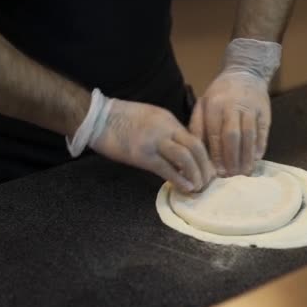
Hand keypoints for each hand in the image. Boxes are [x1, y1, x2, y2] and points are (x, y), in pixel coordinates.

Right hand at [90, 99, 215, 192]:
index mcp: (169, 120)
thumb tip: (180, 151)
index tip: (208, 169)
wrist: (97, 118)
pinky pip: (167, 169)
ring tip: (198, 187)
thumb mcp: (151, 119)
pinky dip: (180, 180)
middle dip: (205, 167)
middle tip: (208, 181)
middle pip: (195, 148)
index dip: (205, 156)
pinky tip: (186, 188)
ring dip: (195, 174)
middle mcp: (166, 129)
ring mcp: (155, 142)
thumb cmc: (121, 120)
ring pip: (185, 158)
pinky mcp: (143, 155)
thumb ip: (167, 133)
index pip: (194, 138)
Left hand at [189, 71, 270, 176]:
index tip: (217, 172)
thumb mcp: (203, 104)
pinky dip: (260, 146)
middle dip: (232, 158)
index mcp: (214, 105)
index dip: (216, 155)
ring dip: (247, 156)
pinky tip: (256, 159)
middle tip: (232, 175)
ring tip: (245, 172)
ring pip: (249, 136)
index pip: (214, 134)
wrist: (245, 73)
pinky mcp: (265, 111)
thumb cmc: (220, 94)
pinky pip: (262, 132)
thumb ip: (197, 126)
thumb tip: (194, 151)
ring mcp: (251, 108)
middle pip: (232, 137)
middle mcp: (232, 106)